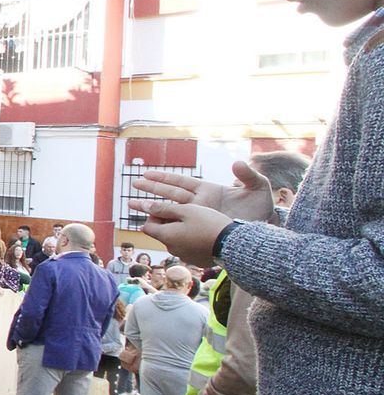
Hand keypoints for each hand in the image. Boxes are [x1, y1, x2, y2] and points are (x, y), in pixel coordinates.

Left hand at [128, 198, 231, 265]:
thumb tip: (143, 205)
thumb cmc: (209, 223)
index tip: (168, 208)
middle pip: (161, 234)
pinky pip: (188, 248)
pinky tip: (204, 233)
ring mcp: (184, 256)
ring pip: (175, 240)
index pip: (148, 226)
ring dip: (180, 231)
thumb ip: (163, 208)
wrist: (233, 244)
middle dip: (168, 222)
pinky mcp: (196, 260)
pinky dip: (190, 240)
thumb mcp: (186, 210)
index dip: (154, 215)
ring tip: (196, 222)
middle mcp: (172, 249)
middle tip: (185, 213)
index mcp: (166, 237)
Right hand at [132, 164, 276, 223]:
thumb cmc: (262, 208)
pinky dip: (164, 225)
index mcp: (209, 190)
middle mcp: (200, 202)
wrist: (262, 230)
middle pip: (171, 194)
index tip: (148, 174)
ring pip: (171, 210)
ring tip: (132, 204)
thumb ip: (248, 175)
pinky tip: (150, 226)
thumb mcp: (259, 189)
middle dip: (152, 189)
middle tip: (134, 185)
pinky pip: (178, 226)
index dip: (165, 178)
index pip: (182, 182)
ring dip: (152, 207)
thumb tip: (237, 164)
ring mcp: (198, 216)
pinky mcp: (200, 228)